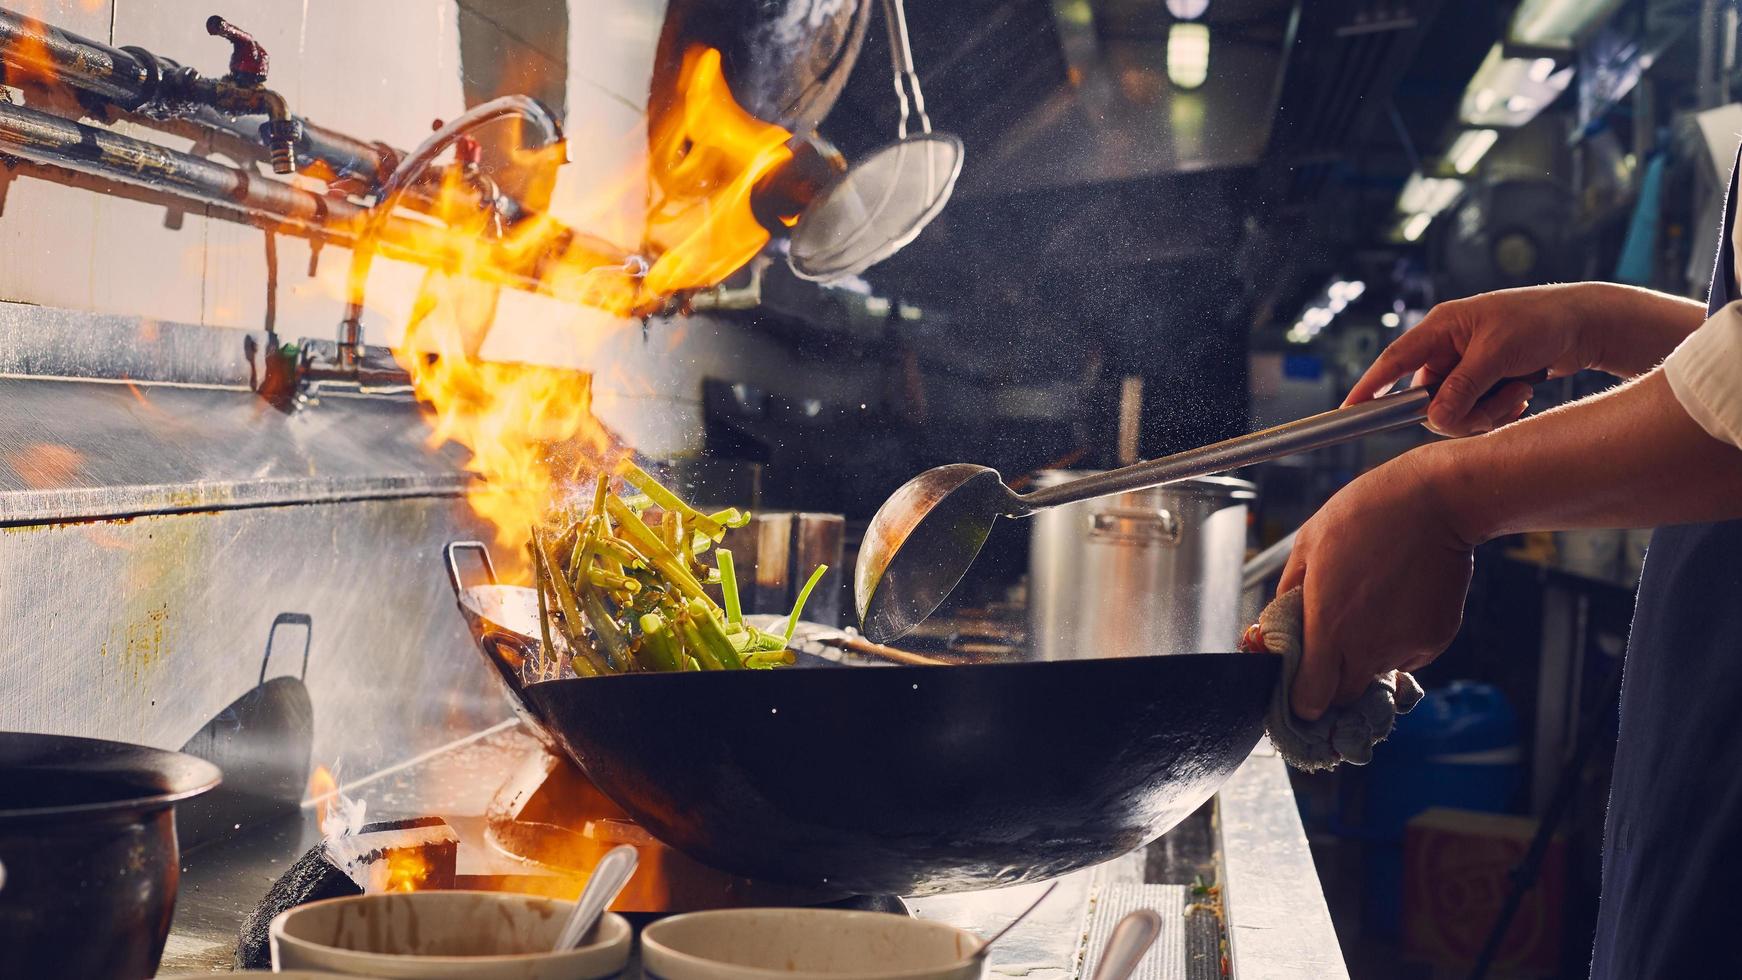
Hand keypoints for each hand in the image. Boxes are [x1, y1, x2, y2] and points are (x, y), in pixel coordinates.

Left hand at [1277, 446, 1474, 720]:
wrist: (1434, 503)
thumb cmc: (1365, 516)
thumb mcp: (1306, 547)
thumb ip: (1288, 595)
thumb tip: (1275, 625)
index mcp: (1328, 625)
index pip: (1311, 699)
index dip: (1302, 701)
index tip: (1299, 691)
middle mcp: (1367, 646)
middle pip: (1344, 700)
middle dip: (1332, 687)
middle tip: (1328, 658)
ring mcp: (1405, 646)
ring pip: (1376, 677)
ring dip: (1365, 661)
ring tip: (1367, 613)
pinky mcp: (1435, 640)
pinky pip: (1408, 659)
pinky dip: (1397, 645)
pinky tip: (1395, 606)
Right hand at [1345, 284, 1609, 435]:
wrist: (1587, 324)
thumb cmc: (1543, 323)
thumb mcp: (1499, 354)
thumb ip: (1463, 388)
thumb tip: (1434, 418)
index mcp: (1442, 327)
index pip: (1394, 360)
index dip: (1370, 386)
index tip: (1348, 410)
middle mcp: (1448, 347)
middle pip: (1427, 398)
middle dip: (1462, 410)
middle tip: (1498, 404)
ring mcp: (1465, 366)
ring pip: (1453, 410)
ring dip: (1487, 410)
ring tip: (1519, 393)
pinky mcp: (1483, 380)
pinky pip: (1474, 411)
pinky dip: (1497, 411)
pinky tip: (1521, 395)